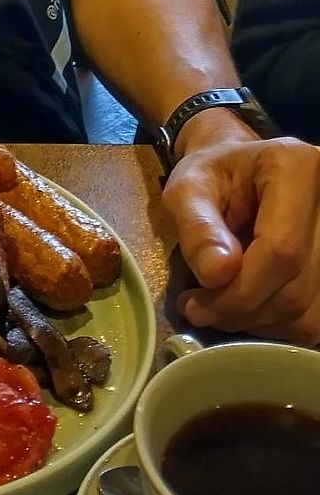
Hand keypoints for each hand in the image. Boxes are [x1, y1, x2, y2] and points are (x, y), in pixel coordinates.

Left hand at [162, 113, 319, 343]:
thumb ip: (198, 228)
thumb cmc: (211, 177)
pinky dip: (276, 324)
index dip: (239, 290)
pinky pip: (314, 318)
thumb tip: (217, 275)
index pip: (281, 250)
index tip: (196, 304)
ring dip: (258, 322)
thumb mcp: (187, 190)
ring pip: (309, 311)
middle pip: (297, 287)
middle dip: (243, 310)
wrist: (236, 173)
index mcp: (297, 170)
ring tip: (220, 306)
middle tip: (199, 310)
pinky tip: (248, 306)